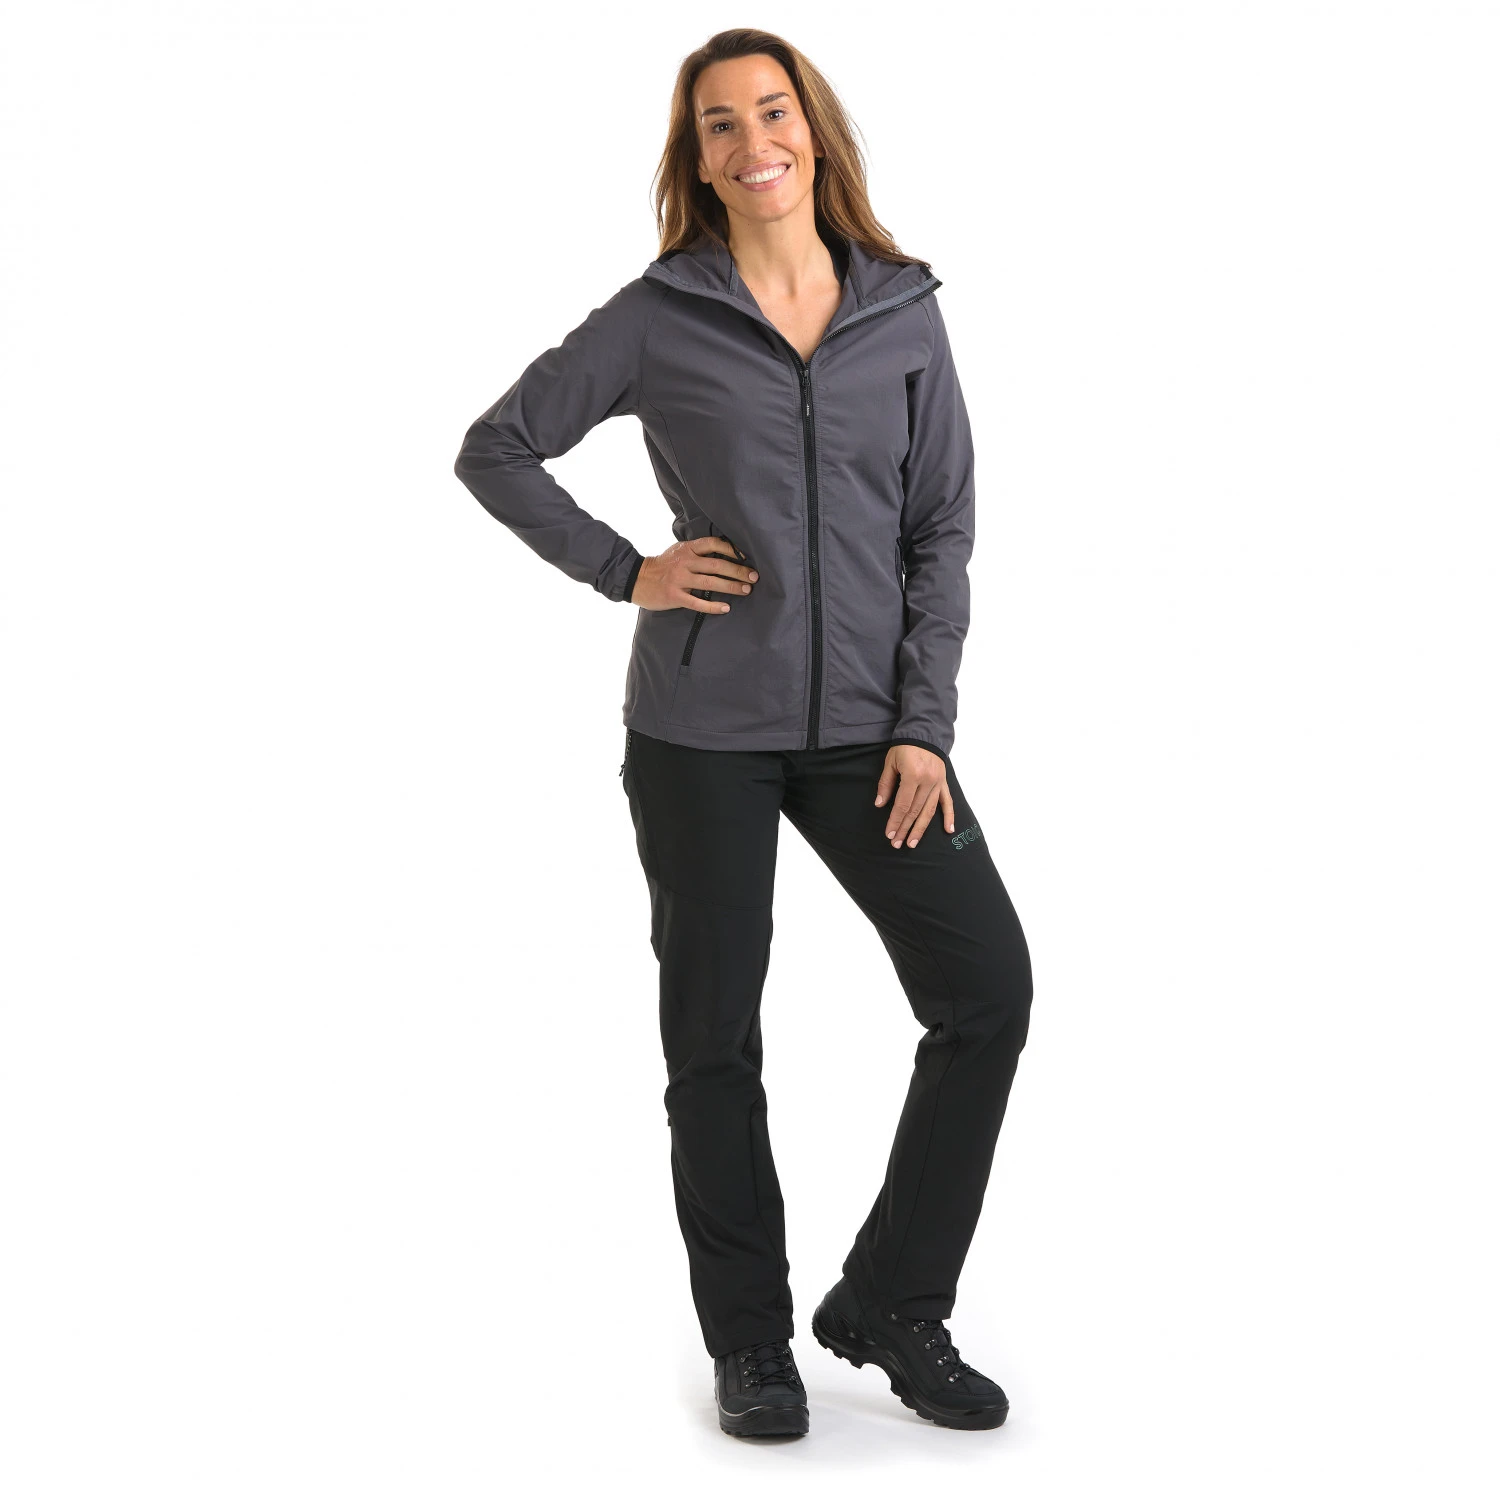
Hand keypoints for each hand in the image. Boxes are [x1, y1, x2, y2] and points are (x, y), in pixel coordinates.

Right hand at [630, 538, 757, 609]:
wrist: (637, 579)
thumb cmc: (663, 565)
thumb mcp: (678, 551)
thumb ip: (697, 551)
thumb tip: (724, 552)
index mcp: (687, 549)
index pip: (713, 544)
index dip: (732, 549)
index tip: (746, 557)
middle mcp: (685, 562)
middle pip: (717, 565)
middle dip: (738, 571)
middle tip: (754, 577)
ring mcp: (679, 579)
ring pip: (710, 583)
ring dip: (731, 587)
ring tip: (746, 590)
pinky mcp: (675, 596)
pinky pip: (698, 602)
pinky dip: (713, 606)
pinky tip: (726, 608)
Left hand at [875, 745, 953, 848]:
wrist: (924, 734)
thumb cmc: (904, 748)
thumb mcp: (890, 763)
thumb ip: (886, 784)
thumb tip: (880, 804)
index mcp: (912, 775)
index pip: (902, 804)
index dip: (895, 821)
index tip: (889, 834)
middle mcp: (927, 781)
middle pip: (914, 811)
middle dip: (905, 829)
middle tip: (897, 844)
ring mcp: (937, 783)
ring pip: (929, 811)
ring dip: (921, 828)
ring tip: (913, 843)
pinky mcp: (944, 783)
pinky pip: (947, 802)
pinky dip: (949, 816)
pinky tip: (948, 830)